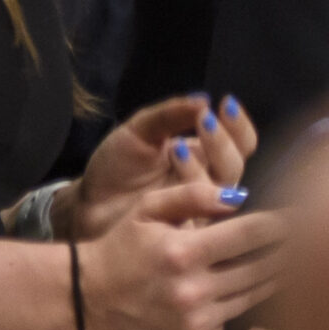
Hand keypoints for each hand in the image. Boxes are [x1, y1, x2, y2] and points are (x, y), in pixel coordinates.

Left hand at [70, 94, 258, 239]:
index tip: (225, 103)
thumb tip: (203, 99)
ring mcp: (199, 209)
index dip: (238, 125)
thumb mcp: (140, 131)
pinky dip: (193, 188)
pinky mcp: (187, 230)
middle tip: (204, 121)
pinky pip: (204, 213)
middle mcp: (208, 183)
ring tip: (176, 146)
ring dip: (205, 164)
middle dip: (223, 141)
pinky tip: (174, 167)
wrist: (88, 204)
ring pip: (224, 189)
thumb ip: (169, 115)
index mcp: (203, 157)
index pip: (241, 143)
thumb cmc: (116, 166)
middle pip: (236, 166)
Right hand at [76, 180, 287, 329]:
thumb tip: (243, 196)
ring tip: (303, 261)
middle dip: (292, 250)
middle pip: (262, 268)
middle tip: (317, 237)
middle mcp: (192, 291)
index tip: (308, 214)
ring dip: (280, 277)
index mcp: (183, 252)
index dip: (285, 224)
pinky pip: (233, 319)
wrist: (88, 300)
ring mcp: (195, 323)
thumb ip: (194, 195)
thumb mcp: (149, 208)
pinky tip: (264, 286)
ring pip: (253, 295)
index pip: (252, 235)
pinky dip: (247, 301)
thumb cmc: (122, 245)